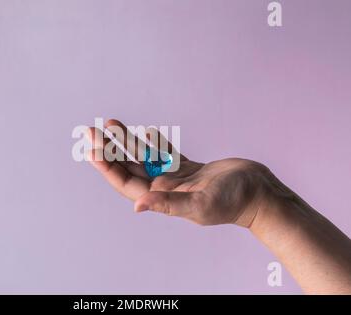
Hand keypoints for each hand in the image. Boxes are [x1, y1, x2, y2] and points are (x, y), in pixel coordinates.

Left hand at [86, 119, 276, 227]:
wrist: (260, 194)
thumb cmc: (234, 201)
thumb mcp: (200, 204)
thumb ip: (169, 204)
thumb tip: (137, 206)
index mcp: (163, 198)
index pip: (126, 183)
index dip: (107, 167)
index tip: (91, 148)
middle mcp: (165, 189)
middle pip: (129, 168)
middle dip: (109, 150)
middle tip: (91, 130)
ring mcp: (176, 178)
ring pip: (144, 157)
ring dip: (126, 142)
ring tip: (110, 124)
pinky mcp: (190, 168)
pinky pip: (164, 153)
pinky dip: (153, 142)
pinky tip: (142, 131)